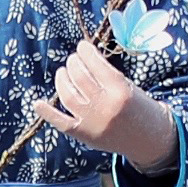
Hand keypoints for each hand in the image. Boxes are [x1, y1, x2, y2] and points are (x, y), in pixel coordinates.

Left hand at [37, 42, 175, 170]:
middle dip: (73, 64)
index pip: (96, 65)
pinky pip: (61, 123)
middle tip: (73, 59)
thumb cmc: (141, 109)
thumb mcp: (131, 88)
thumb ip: (108, 77)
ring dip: (61, 80)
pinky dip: (47, 113)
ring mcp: (93, 122)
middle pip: (80, 78)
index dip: (86, 53)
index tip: (82, 46)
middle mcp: (105, 107)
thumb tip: (84, 60)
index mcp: (121, 91)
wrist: (150, 140)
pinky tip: (37, 103)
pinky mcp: (85, 136)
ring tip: (63, 72)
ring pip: (68, 96)